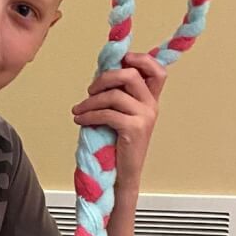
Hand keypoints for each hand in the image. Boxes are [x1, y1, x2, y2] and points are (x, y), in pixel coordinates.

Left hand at [71, 52, 166, 186]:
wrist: (123, 175)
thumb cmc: (117, 144)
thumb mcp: (122, 115)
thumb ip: (119, 95)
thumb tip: (100, 75)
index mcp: (151, 99)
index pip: (158, 70)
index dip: (141, 59)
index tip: (120, 61)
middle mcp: (152, 106)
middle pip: (130, 74)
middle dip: (105, 78)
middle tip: (90, 90)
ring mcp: (145, 117)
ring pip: (114, 95)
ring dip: (90, 101)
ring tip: (78, 110)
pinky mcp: (134, 129)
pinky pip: (107, 113)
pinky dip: (89, 115)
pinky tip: (80, 120)